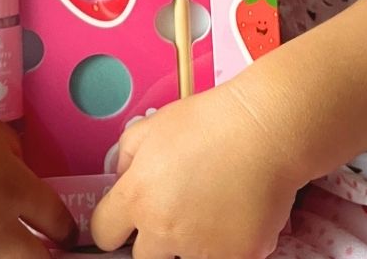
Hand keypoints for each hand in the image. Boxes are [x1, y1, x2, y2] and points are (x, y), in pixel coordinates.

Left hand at [90, 79, 297, 258]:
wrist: (263, 130)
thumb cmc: (208, 121)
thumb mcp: (153, 125)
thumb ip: (126, 157)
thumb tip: (121, 179)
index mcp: (138, 198)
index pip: (104, 232)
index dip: (115, 222)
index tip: (126, 217)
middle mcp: (164, 231)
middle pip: (144, 256)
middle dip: (155, 236)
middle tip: (178, 207)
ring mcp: (202, 250)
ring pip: (185, 258)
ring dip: (192, 241)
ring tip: (211, 205)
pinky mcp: (239, 257)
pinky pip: (224, 258)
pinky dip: (228, 243)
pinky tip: (237, 213)